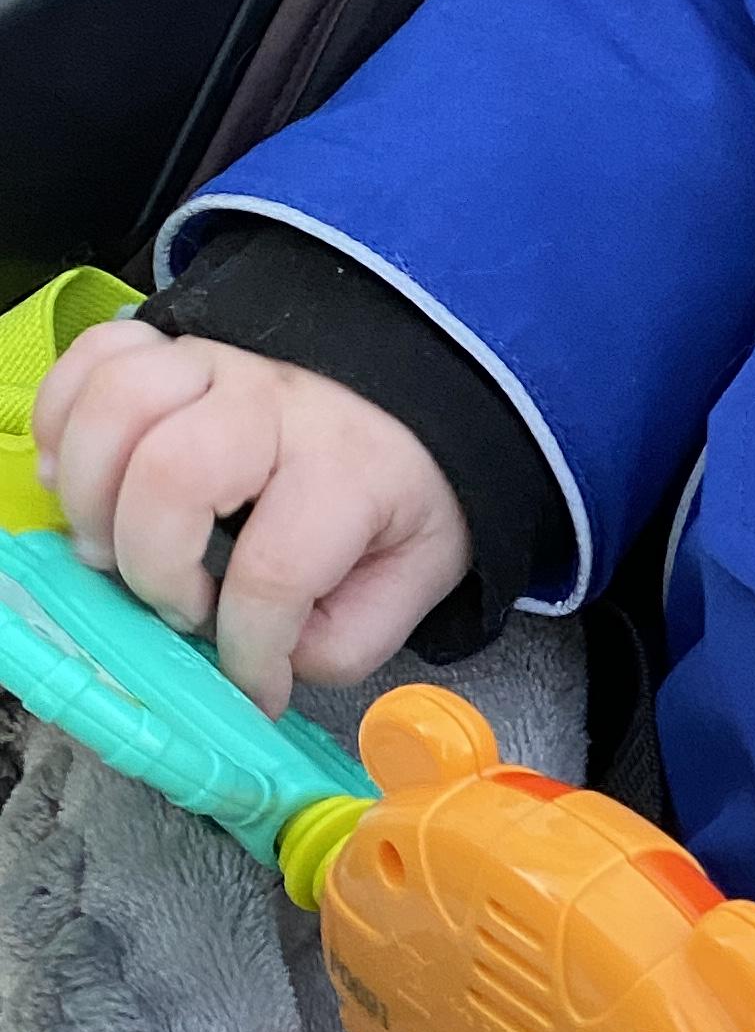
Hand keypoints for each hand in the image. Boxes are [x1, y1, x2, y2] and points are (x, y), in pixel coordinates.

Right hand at [32, 321, 471, 717]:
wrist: (413, 403)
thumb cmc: (400, 495)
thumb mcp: (412, 578)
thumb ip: (345, 640)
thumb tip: (255, 671)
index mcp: (349, 470)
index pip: (273, 574)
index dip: (248, 651)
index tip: (253, 685)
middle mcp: (276, 406)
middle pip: (169, 473)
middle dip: (150, 565)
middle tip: (175, 605)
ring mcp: (217, 364)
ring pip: (116, 403)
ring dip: (91, 492)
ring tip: (110, 547)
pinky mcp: (171, 345)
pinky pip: (91, 361)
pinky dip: (63, 420)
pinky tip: (81, 480)